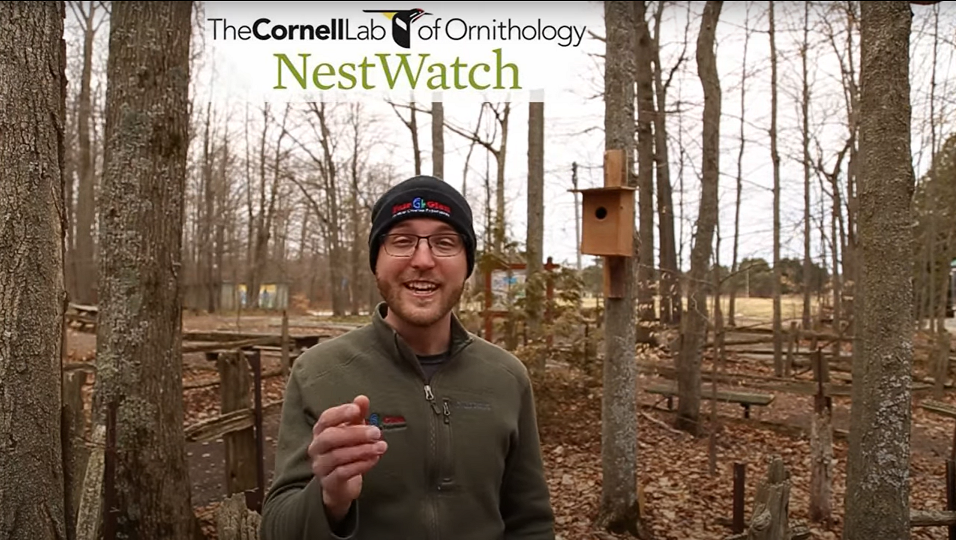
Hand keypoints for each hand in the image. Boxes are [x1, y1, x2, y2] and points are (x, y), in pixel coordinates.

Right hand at [309, 395, 387, 521]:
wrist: (340, 483)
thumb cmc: (346, 450)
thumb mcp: (353, 430)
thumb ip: (357, 414)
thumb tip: (362, 399)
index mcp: (321, 430)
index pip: (326, 418)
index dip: (341, 413)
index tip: (357, 410)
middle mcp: (317, 447)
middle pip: (330, 437)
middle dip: (355, 433)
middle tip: (376, 432)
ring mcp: (320, 465)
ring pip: (338, 456)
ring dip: (362, 450)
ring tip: (381, 447)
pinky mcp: (328, 482)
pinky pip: (343, 472)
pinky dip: (361, 465)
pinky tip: (374, 459)